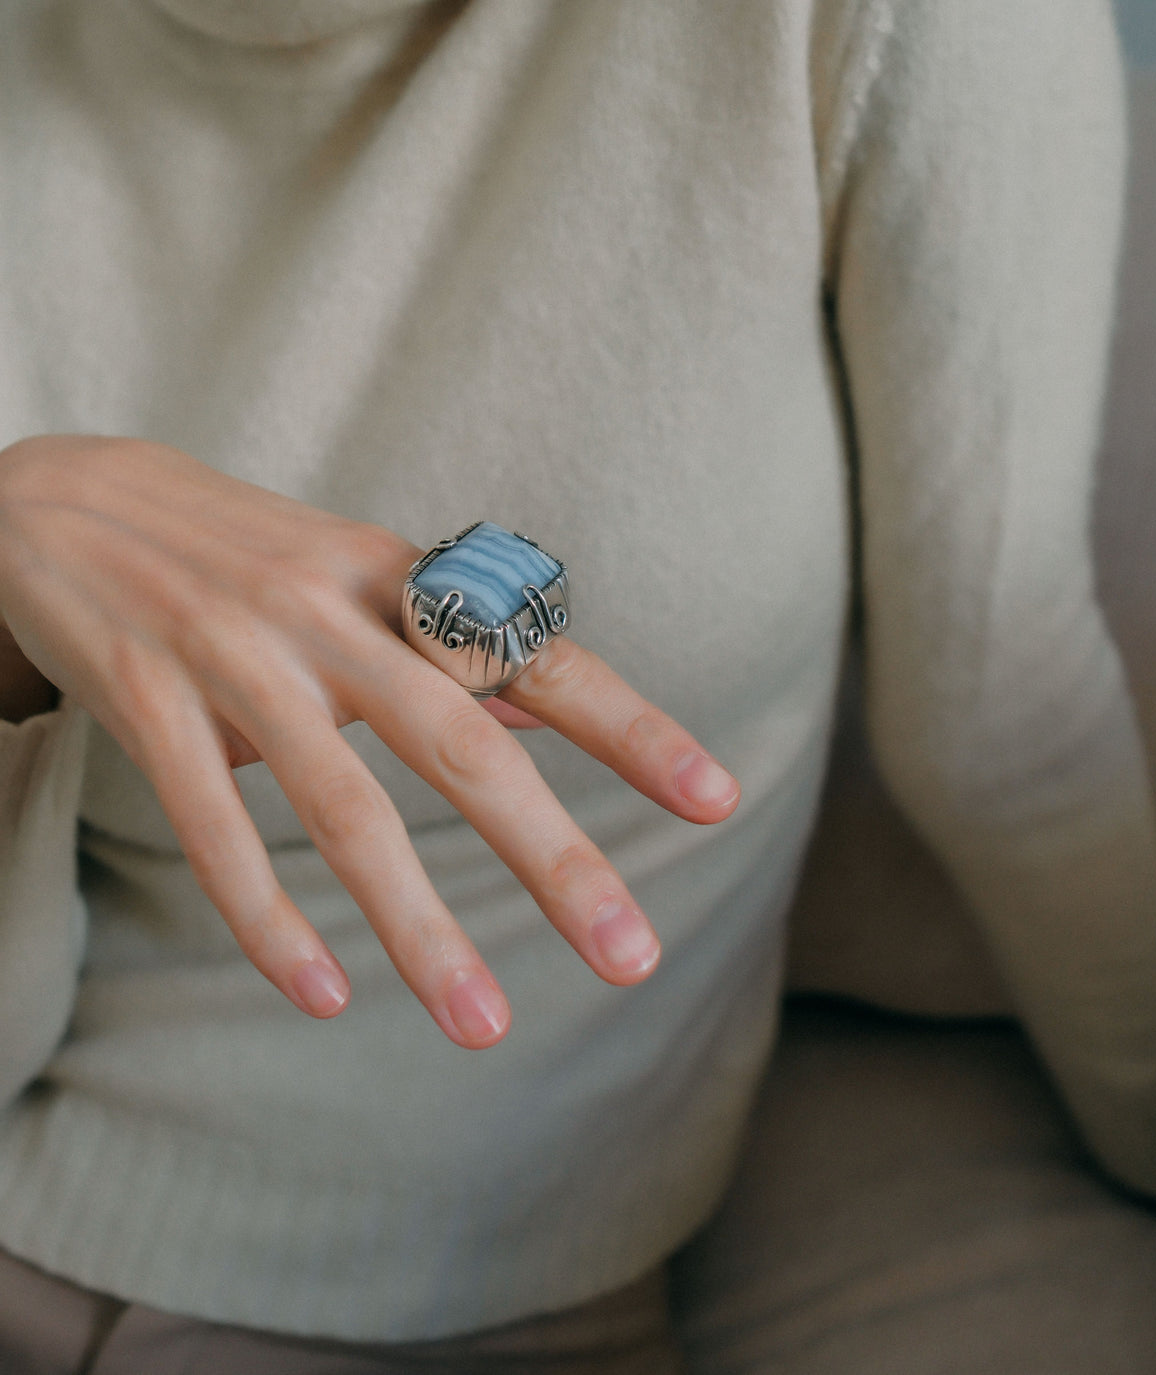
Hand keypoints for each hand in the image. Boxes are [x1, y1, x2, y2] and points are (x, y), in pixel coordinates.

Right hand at [0, 436, 739, 1046]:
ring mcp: (235, 655)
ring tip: (484, 1027)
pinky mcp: (146, 699)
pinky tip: (322, 995)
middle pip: (461, 747)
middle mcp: (329, 614)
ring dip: (419, 926)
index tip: (716, 798)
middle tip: (633, 957)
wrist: (69, 499)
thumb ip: (443, 645)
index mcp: (396, 579)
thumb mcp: (356, 572)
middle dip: (554, 856)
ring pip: (343, 806)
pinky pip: (215, 826)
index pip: (533, 655)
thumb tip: (540, 716)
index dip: (629, 726)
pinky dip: (268, 919)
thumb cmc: (242, 550)